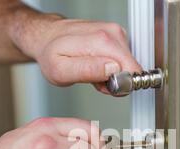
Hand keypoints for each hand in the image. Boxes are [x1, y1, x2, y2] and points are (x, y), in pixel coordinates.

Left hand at [16, 16, 141, 93]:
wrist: (48, 38)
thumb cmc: (52, 55)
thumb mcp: (61, 71)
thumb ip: (88, 71)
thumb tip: (113, 70)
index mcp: (101, 41)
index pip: (131, 71)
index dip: (119, 85)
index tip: (103, 85)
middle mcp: (112, 33)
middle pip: (132, 69)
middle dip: (116, 81)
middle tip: (96, 80)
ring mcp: (115, 33)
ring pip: (128, 66)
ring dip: (112, 75)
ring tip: (94, 72)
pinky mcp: (116, 36)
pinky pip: (123, 60)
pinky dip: (111, 68)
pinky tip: (97, 65)